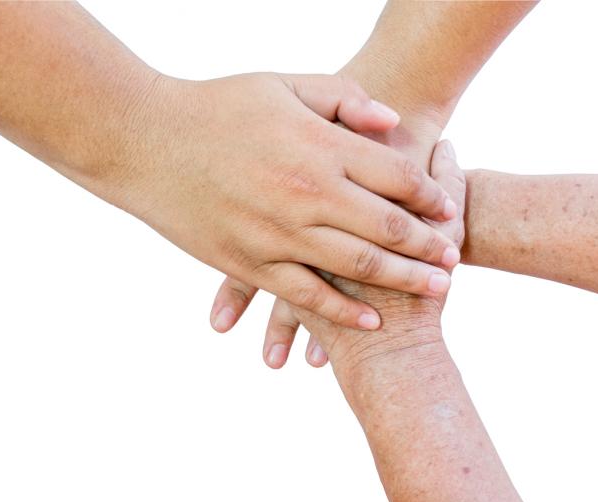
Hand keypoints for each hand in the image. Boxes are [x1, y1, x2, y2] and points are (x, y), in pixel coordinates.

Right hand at [207, 69, 448, 358]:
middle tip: (455, 261)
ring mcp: (278, 233)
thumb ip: (343, 97)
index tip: (448, 211)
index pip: (395, 175)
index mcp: (318, 146)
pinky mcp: (250, 263)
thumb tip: (393, 121)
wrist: (142, 140)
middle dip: (429, 245)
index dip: (430, 195)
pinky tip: (371, 321)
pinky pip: (306, 295)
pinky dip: (342, 312)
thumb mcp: (283, 83)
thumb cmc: (216, 106)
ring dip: (403, 280)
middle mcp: (306, 193)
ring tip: (436, 290)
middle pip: (388, 226)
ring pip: (357, 266)